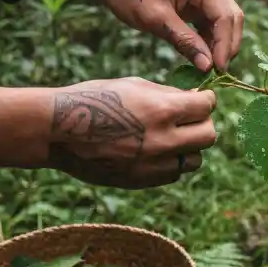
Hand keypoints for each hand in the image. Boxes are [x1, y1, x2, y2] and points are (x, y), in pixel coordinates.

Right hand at [47, 78, 216, 187]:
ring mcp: (153, 165)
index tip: (198, 98)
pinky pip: (172, 175)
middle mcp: (163, 141)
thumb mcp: (134, 85)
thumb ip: (169, 94)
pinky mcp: (142, 181)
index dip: (205, 100)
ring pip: (194, 160)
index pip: (207, 106)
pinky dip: (170, 163)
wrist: (59, 131)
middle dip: (202, 123)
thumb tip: (196, 98)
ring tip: (171, 136)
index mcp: (163, 110)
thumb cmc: (94, 99)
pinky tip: (154, 150)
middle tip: (189, 118)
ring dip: (189, 147)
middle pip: (209, 136)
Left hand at [99, 0, 243, 73]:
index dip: (225, 44)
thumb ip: (185, 41)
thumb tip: (208, 67)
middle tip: (217, 73)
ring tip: (208, 69)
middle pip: (231, 18)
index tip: (218, 69)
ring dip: (219, 46)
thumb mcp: (156, 19)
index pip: (225, 15)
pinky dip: (208, 42)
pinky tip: (200, 58)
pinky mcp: (196, 4)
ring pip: (223, 23)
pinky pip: (210, 25)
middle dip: (227, 45)